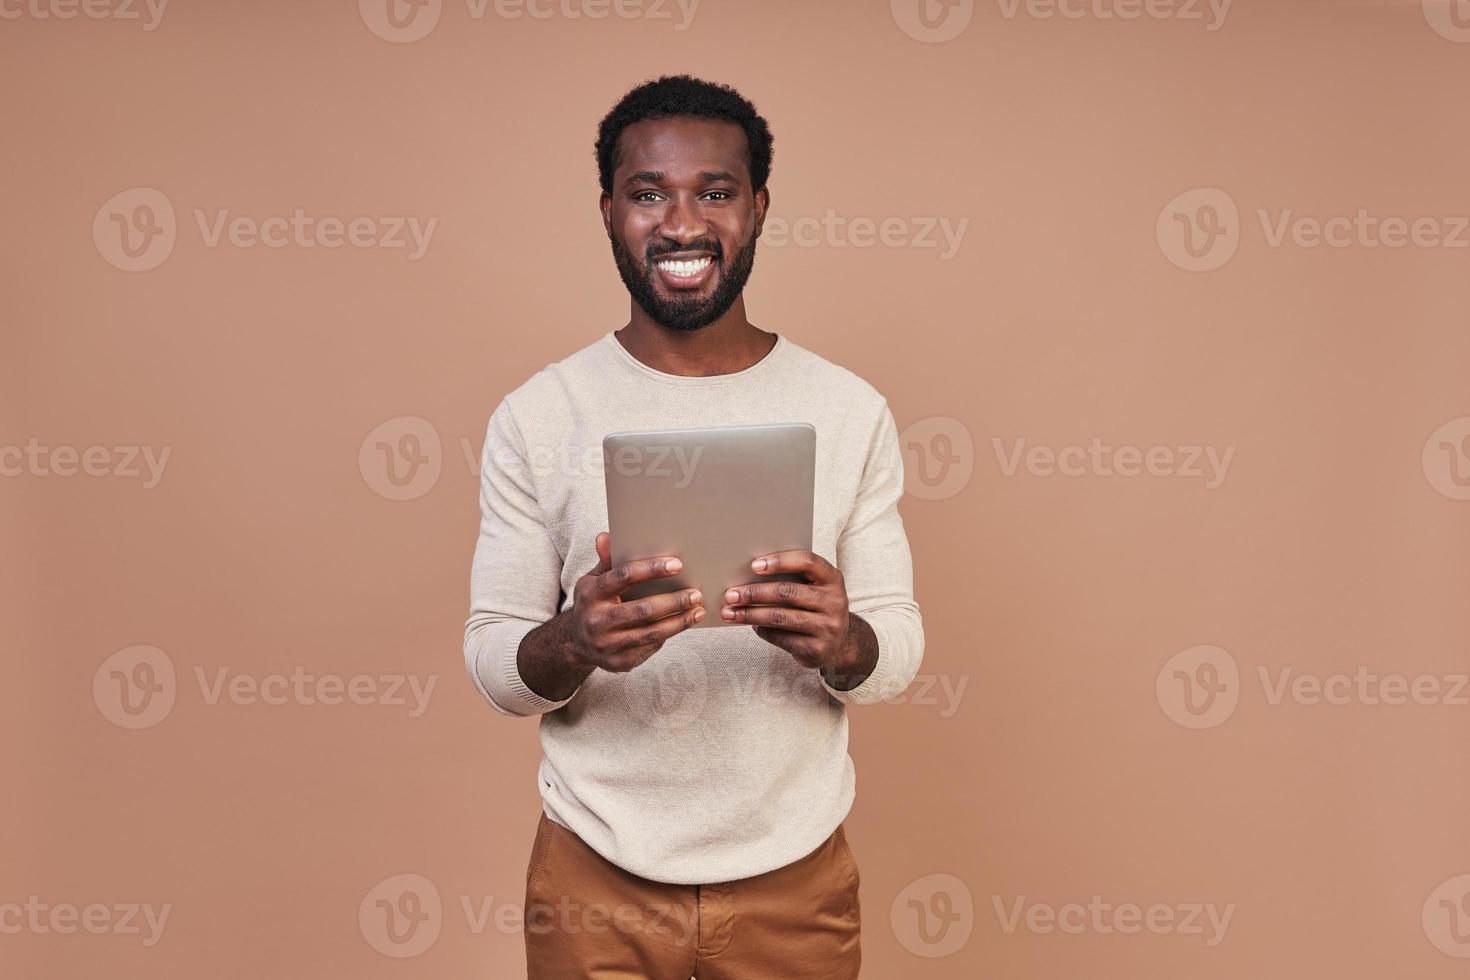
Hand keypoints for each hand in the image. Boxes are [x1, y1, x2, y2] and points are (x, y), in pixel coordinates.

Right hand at [567, 532, 704, 672]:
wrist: (576, 642)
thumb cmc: (593, 602)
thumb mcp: (594, 579)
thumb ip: (607, 561)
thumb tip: (606, 536)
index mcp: (591, 593)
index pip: (623, 577)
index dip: (651, 569)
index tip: (677, 565)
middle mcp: (596, 620)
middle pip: (643, 609)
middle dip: (674, 601)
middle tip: (696, 594)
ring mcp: (607, 644)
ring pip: (651, 633)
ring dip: (679, 622)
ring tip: (698, 611)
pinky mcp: (618, 662)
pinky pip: (650, 647)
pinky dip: (669, 635)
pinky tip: (683, 624)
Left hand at [720, 550, 859, 671]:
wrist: (840, 645)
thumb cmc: (817, 608)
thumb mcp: (815, 589)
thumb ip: (793, 579)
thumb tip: (748, 576)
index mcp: (833, 579)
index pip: (807, 562)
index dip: (780, 561)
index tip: (753, 565)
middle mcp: (834, 602)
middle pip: (787, 592)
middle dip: (754, 593)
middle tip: (730, 595)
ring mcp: (828, 627)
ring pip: (780, 617)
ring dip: (750, 614)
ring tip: (730, 613)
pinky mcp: (817, 649)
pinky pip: (781, 638)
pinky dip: (761, 631)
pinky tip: (751, 626)